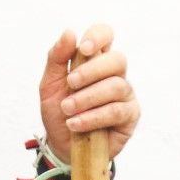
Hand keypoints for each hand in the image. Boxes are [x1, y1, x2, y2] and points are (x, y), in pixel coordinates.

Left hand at [39, 25, 139, 162]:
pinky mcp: (130, 116)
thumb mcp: (49, 85)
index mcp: (96, 61)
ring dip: (87, 98)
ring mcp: (125, 95)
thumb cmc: (59, 113)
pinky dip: (93, 117)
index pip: (106, 36)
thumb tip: (70, 32)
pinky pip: (116, 111)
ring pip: (116, 86)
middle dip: (91, 71)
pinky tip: (76, 124)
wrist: (61, 146)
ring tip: (68, 110)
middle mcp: (115, 75)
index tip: (83, 49)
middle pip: (117, 60)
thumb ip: (57, 58)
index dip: (98, 37)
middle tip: (70, 84)